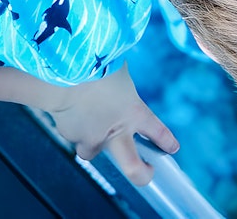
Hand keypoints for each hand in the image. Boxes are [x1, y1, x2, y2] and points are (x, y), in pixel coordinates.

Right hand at [47, 62, 178, 185]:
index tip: (172, 148)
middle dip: (142, 174)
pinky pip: (72, 133)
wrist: (64, 72)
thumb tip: (116, 79)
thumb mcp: (118, 69)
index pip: (157, 133)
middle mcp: (115, 131)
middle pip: (133, 168)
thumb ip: (120, 83)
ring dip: (93, 142)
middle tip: (146, 172)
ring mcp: (91, 138)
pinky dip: (72, 123)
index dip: (166, 142)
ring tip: (89, 123)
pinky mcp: (70, 135)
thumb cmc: (96, 62)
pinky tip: (70, 107)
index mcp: (134, 111)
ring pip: (91, 151)